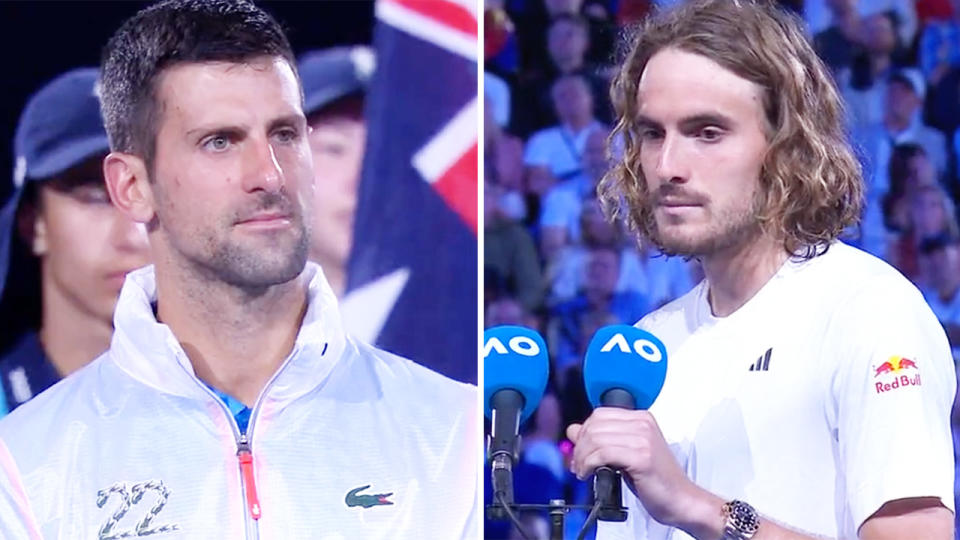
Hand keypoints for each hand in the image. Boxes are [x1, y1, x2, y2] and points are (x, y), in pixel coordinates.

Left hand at [566, 408, 719, 533]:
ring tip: (582, 471)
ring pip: (596, 439)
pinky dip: (588, 464)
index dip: (584, 431)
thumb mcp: (625, 453)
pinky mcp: (641, 457)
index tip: (579, 449)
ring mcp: (643, 439)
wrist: (681, 499)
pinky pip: (603, 453)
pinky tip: (588, 474)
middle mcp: (643, 424)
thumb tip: (573, 430)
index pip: (600, 414)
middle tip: (577, 464)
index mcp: (641, 418)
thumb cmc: (656, 480)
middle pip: (595, 426)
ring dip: (582, 458)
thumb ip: (603, 440)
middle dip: (579, 447)